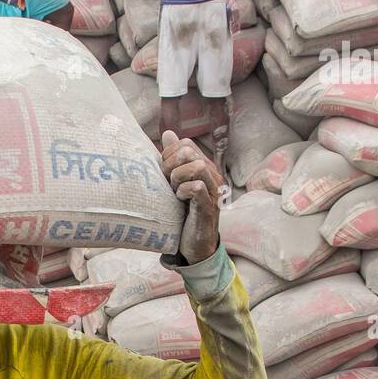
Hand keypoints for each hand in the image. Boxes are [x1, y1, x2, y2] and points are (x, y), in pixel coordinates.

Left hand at [159, 130, 221, 263]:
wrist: (193, 245)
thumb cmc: (182, 212)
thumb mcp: (174, 182)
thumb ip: (172, 158)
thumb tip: (168, 133)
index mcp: (203, 167)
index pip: (185, 144)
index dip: (169, 154)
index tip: (163, 172)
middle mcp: (212, 175)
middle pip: (189, 152)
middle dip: (170, 165)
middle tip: (167, 183)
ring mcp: (213, 191)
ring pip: (197, 166)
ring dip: (178, 177)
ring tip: (174, 191)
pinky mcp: (209, 207)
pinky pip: (197, 187)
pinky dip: (183, 191)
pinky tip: (180, 200)